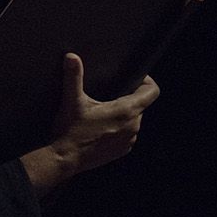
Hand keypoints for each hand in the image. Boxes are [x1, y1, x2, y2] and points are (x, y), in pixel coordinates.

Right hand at [21, 53, 158, 194]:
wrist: (65, 158)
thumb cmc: (70, 130)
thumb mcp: (72, 101)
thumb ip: (73, 77)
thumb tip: (71, 57)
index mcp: (126, 111)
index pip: (152, 92)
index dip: (147, 81)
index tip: (135, 78)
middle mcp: (133, 126)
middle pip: (140, 105)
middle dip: (127, 99)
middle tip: (107, 96)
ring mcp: (130, 140)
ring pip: (133, 120)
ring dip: (122, 115)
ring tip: (101, 113)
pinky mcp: (123, 150)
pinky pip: (127, 134)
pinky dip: (118, 129)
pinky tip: (100, 129)